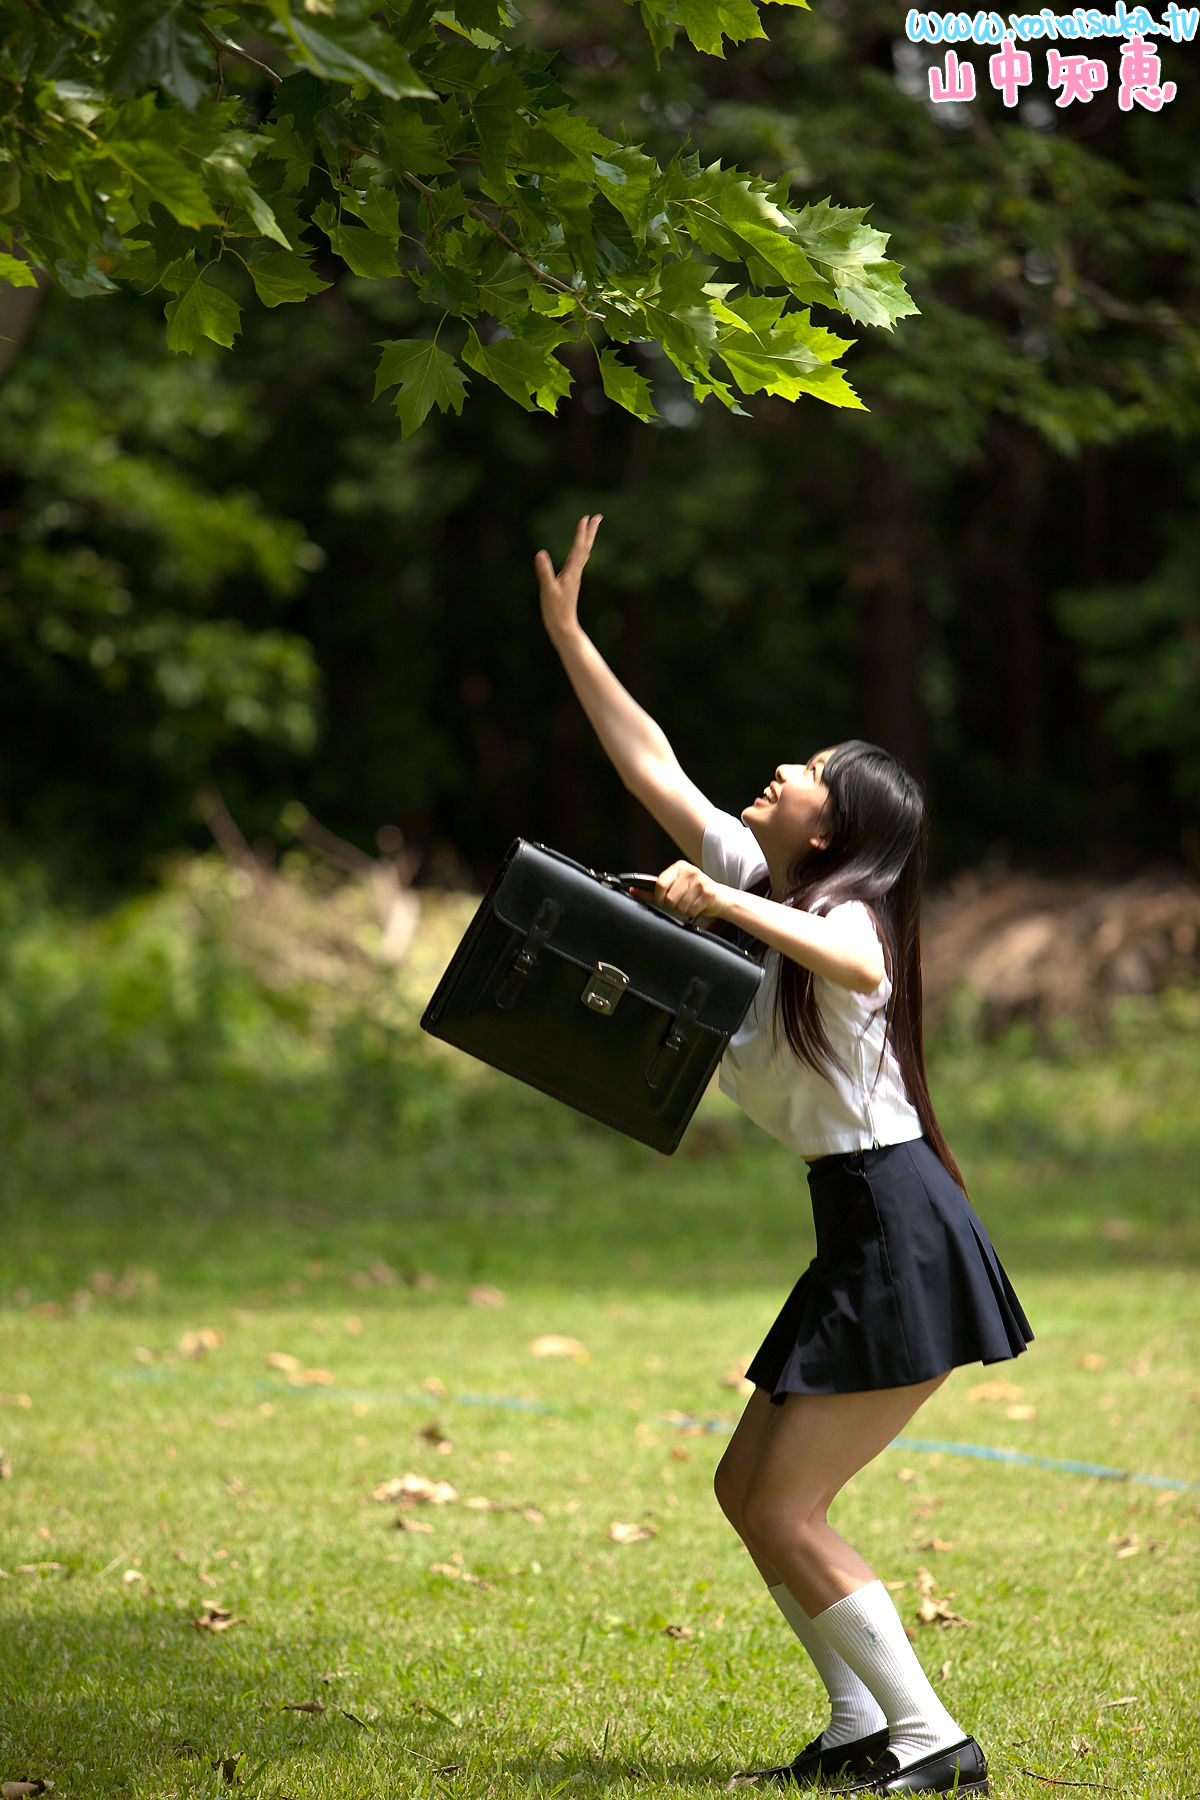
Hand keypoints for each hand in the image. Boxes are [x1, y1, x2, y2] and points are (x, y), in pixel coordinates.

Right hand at [534, 513, 602, 639]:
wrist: (563, 626)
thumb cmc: (555, 610)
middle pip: (585, 548)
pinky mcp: (570, 581)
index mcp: (572, 572)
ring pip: (583, 553)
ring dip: (587, 539)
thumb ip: (544, 572)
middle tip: (598, 516)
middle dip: (591, 532)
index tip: (585, 518)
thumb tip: (540, 554)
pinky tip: (578, 550)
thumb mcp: (547, 590)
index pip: (578, 548)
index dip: (581, 533)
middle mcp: (576, 572)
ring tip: (591, 528)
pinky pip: (578, 560)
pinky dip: (580, 550)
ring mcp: (574, 576)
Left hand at [638, 860, 728, 921]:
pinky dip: (692, 912)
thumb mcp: (673, 888)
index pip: (660, 884)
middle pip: (669, 898)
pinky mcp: (708, 893)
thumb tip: (632, 890)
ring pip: (679, 906)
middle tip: (681, 901)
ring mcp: (700, 881)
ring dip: (683, 909)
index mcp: (679, 867)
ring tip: (690, 903)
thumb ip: (651, 891)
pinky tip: (698, 906)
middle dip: (673, 905)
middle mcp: (690, 871)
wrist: (720, 898)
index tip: (662, 900)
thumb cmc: (692, 893)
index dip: (658, 897)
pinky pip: (691, 910)